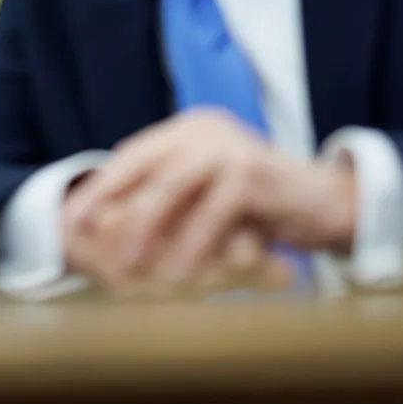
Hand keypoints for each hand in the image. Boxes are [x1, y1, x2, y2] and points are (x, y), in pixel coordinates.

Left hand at [61, 109, 355, 297]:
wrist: (332, 204)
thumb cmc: (265, 206)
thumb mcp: (209, 196)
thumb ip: (171, 201)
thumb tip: (110, 227)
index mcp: (190, 129)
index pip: (132, 155)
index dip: (100, 188)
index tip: (70, 219)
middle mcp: (206, 129)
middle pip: (144, 166)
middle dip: (109, 205)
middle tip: (82, 240)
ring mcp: (230, 148)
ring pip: (172, 187)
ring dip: (144, 229)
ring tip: (124, 265)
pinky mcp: (253, 174)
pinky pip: (211, 213)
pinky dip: (191, 246)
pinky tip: (177, 275)